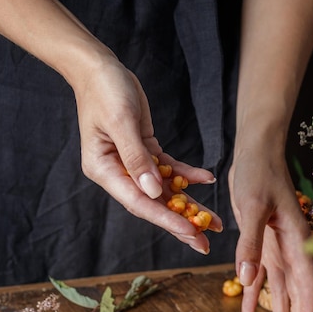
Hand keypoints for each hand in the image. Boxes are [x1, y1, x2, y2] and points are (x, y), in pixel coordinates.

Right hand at [72, 49, 221, 253]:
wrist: (100, 68)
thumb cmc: (106, 90)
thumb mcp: (122, 122)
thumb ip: (137, 159)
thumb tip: (153, 192)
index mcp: (104, 170)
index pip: (138, 202)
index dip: (165, 218)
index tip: (190, 231)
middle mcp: (117, 173)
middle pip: (152, 204)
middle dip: (180, 223)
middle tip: (205, 243)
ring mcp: (131, 165)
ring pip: (163, 192)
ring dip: (188, 206)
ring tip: (213, 222)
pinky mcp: (144, 152)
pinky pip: (169, 170)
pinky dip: (187, 176)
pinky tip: (206, 179)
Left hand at [229, 144, 312, 311]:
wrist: (255, 152)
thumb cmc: (259, 174)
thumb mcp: (253, 207)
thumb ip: (251, 244)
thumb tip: (247, 280)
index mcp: (298, 242)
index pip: (308, 289)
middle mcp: (292, 250)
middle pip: (298, 296)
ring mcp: (278, 248)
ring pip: (281, 291)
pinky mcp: (262, 244)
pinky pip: (261, 277)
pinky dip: (255, 295)